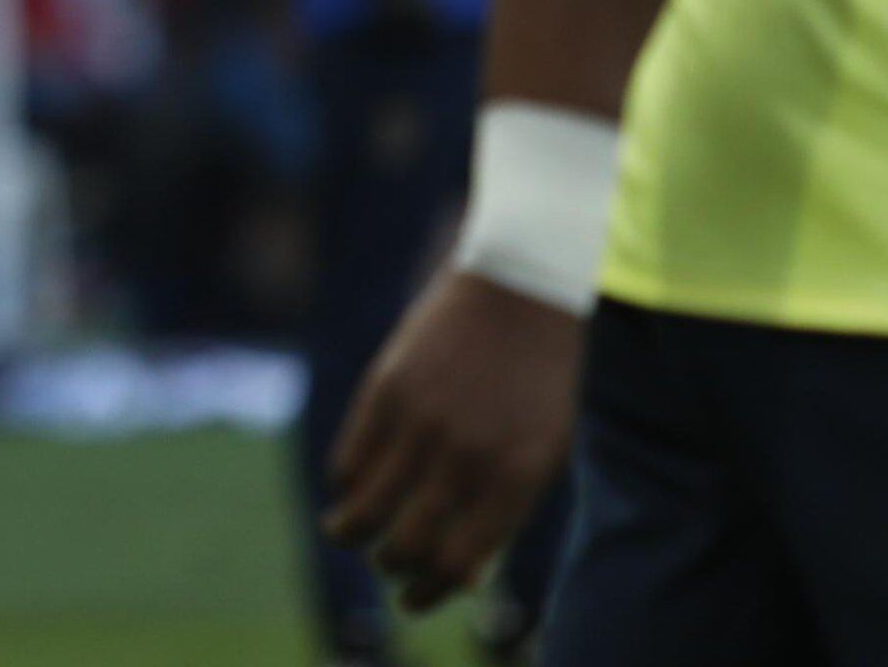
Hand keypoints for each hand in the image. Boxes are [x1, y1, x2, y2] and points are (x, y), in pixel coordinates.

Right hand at [323, 268, 585, 607]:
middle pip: (405, 547)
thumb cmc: (537, 379)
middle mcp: (466, 459)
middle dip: (391, 566)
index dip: (428, 592)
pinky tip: (352, 484)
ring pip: (363, 511)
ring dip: (351, 534)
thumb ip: (501, 509)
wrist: (521, 288)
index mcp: (514, 481)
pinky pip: (349, 462)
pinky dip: (346, 484)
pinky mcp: (385, 392)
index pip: (456, 566)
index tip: (413, 598)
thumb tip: (456, 576)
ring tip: (349, 533)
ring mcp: (421, 424)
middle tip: (387, 563)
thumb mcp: (541, 449)